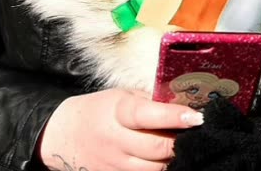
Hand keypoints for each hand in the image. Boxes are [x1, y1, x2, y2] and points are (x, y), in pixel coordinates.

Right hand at [39, 88, 203, 170]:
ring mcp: (113, 164)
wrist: (63, 136)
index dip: (175, 117)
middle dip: (181, 141)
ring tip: (181, 145)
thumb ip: (151, 101)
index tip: (197, 117)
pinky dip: (158, 168)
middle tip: (196, 132)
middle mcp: (114, 140)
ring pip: (155, 167)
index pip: (149, 115)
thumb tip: (185, 103)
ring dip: (173, 157)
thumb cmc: (99, 111)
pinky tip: (165, 159)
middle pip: (158, 147)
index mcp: (117, 112)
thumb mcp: (121, 97)